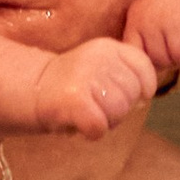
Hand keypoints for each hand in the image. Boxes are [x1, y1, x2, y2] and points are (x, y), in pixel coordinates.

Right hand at [35, 37, 157, 136]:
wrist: (34, 88)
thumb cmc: (76, 84)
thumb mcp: (103, 67)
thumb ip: (127, 75)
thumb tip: (145, 96)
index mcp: (110, 47)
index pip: (145, 68)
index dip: (142, 88)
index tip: (124, 95)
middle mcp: (99, 58)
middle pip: (132, 95)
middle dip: (120, 109)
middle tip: (98, 107)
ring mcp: (86, 77)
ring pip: (118, 112)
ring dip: (106, 122)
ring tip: (88, 114)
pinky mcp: (74, 99)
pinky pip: (99, 127)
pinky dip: (91, 133)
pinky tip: (79, 124)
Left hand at [125, 0, 179, 74]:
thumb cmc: (172, 14)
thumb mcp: (147, 25)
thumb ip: (141, 48)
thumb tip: (142, 84)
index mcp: (136, 21)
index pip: (140, 60)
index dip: (154, 63)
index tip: (162, 52)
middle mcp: (153, 19)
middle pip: (165, 62)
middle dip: (175, 57)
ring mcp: (175, 18)